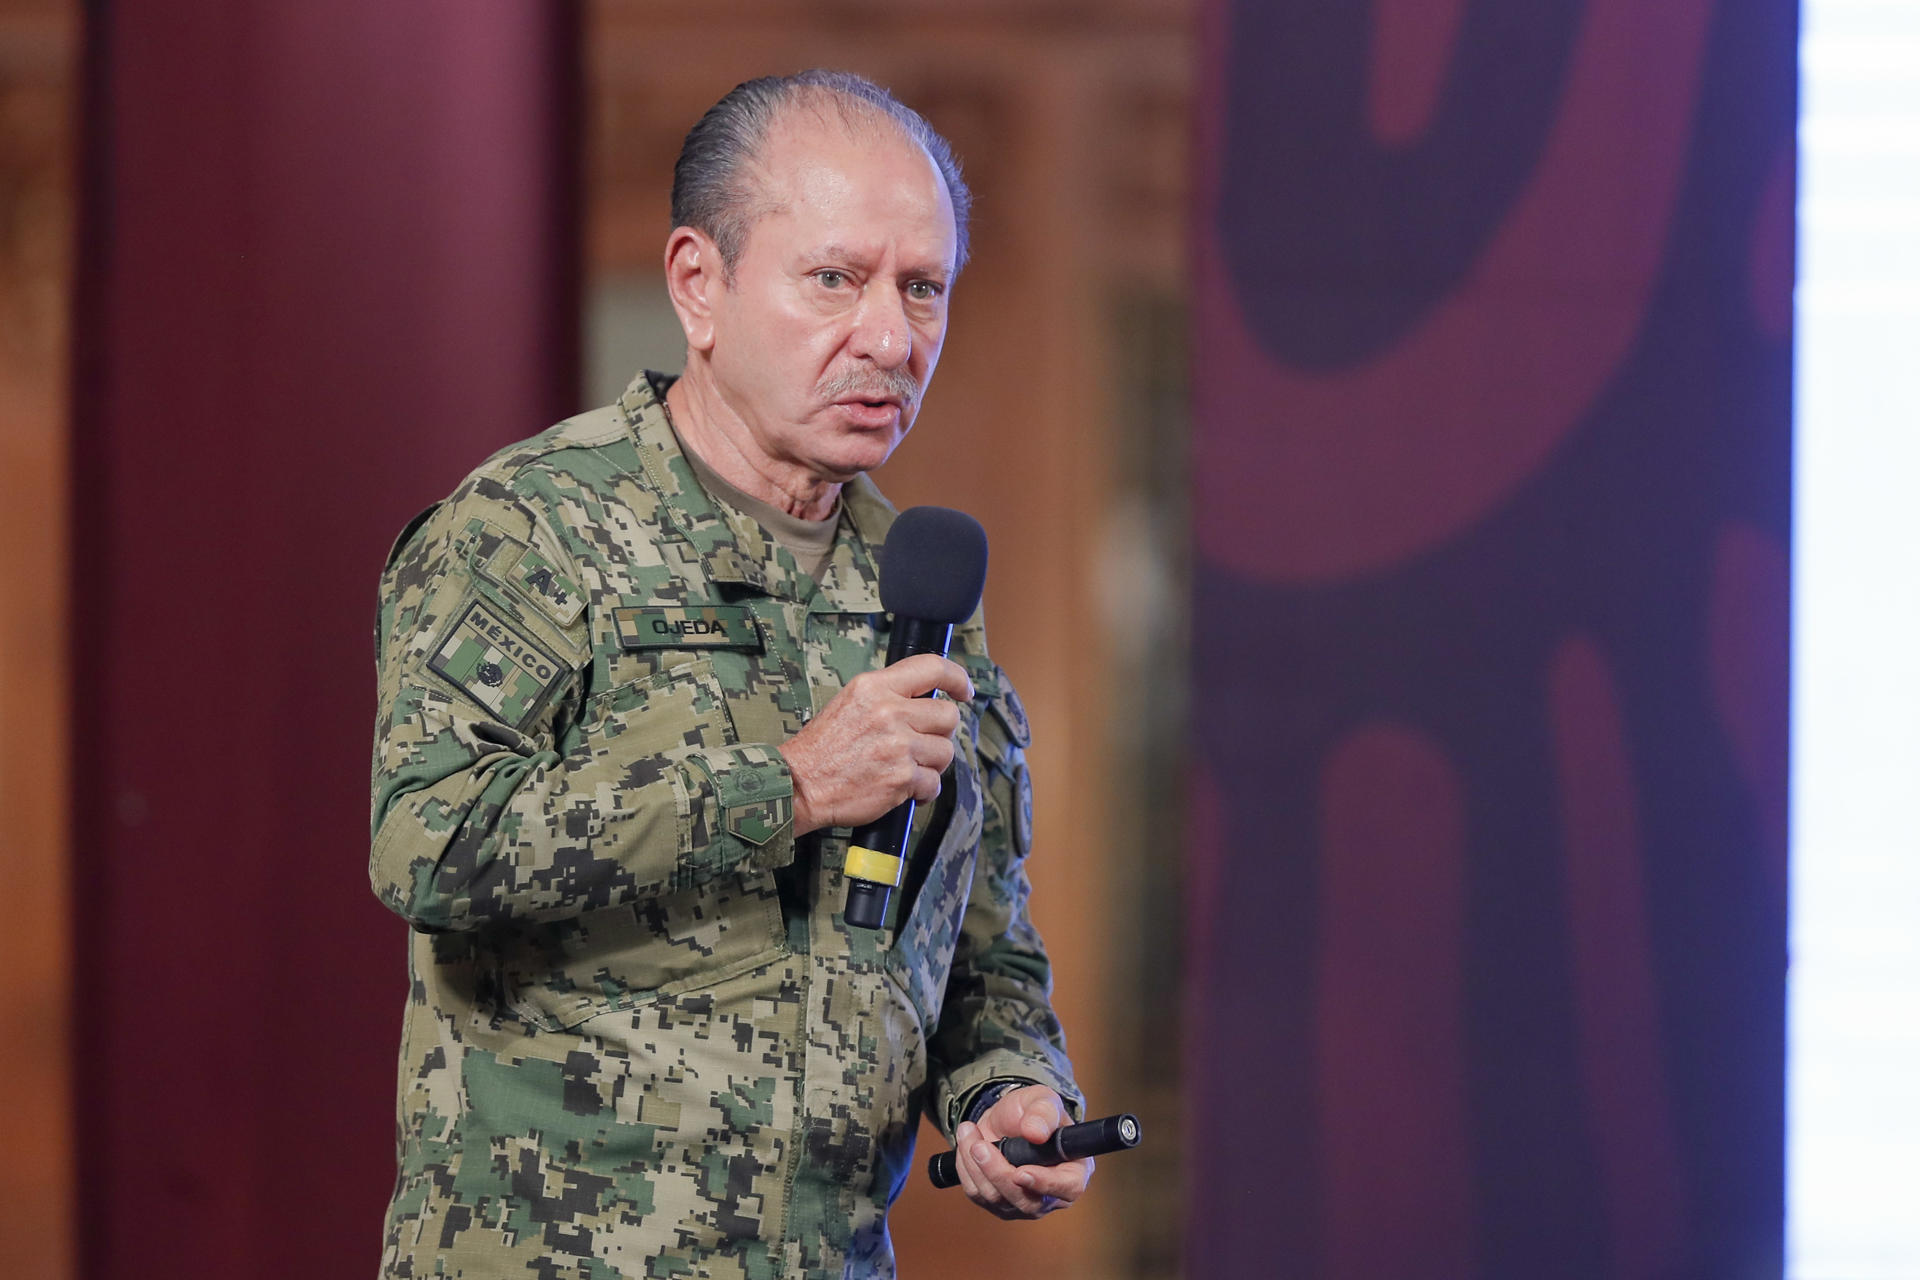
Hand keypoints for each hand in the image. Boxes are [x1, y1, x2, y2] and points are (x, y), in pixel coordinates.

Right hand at [780, 654, 972, 835]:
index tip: (963, 690)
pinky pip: (933, 783)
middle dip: (940, 732)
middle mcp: (890, 712)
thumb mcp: (850, 702)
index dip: (957, 678)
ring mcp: (898, 746)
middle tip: (922, 742)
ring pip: (945, 751)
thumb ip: (887, 695)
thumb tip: (923, 697)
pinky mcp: (902, 777)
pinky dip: (923, 790)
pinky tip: (905, 788)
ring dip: (932, 763)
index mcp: (875, 687)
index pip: (932, 668)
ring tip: (907, 767)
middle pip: (947, 715)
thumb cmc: (821, 748)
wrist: (800, 784)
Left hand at [950, 1086, 1091, 1218]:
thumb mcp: (1043, 1101)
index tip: (1021, 1172)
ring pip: (996, 1199)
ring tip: (968, 1131)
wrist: (1007, 1119)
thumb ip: (1043, 1113)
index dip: (1045, 1184)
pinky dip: (966, 1168)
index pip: (1068, 1188)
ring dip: (976, 1165)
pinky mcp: (998, 1205)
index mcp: (1074, 1171)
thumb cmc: (1033, 1112)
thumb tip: (1035, 1133)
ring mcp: (1024, 1204)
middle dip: (998, 1172)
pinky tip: (966, 1145)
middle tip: (980, 1145)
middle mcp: (1051, 1195)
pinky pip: (977, 1194)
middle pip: (1026, 1201)